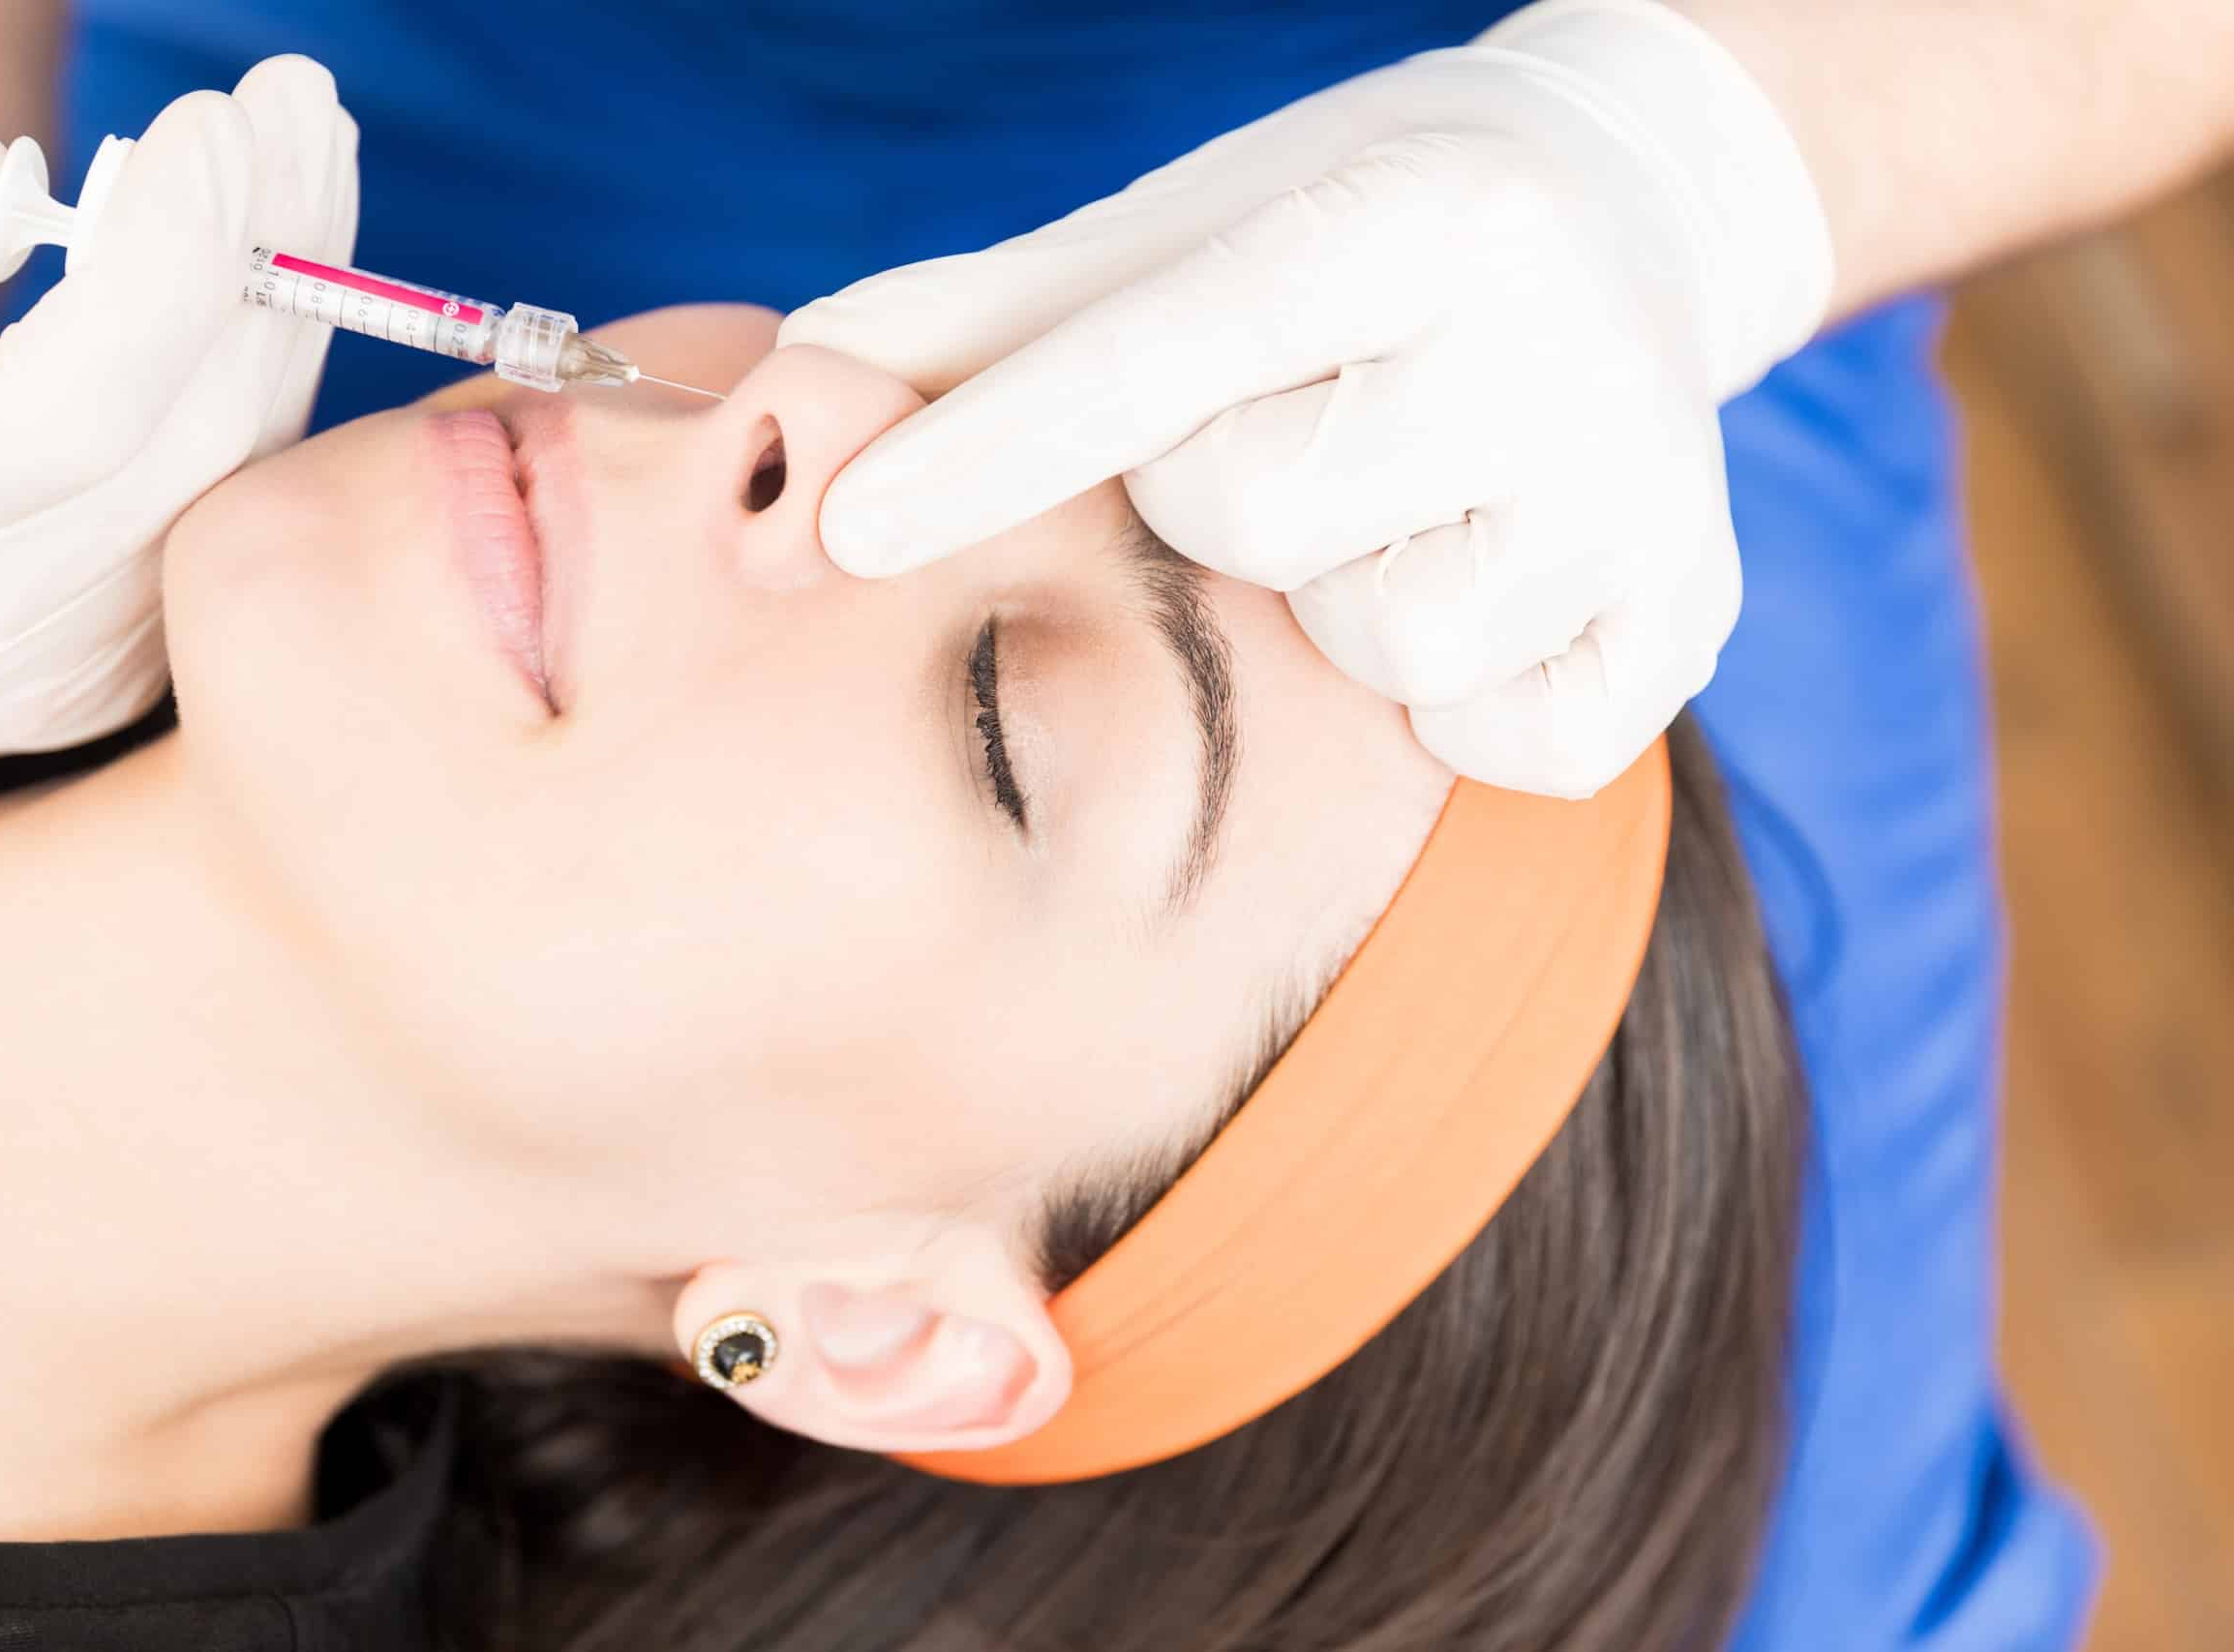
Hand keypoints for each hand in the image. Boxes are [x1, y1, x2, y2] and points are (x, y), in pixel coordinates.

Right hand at [0, 56, 357, 789]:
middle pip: (178, 445)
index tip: (216, 123)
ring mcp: (31, 681)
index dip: (165, 263)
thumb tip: (8, 182)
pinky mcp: (82, 687)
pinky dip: (253, 392)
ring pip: (223, 484)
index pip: (64, 411)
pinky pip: (211, 523)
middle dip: (256, 256)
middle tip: (296, 106)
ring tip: (302, 164)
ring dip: (281, 314)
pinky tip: (262, 285)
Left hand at [780, 0, 1831, 797]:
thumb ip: (1000, 308)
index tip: (845, 531)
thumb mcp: (1191, 226)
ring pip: (1384, 645)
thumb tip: (805, 370)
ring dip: (1339, 600)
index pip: (1163, 359)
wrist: (1633, 211)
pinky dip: (1459, 702)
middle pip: (1257, 521)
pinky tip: (1479, 582)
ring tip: (1394, 501)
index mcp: (1412, 215)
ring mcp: (1647, 492)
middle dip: (1216, 501)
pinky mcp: (1693, 613)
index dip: (992, 453)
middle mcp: (1557, 342)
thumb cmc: (1358, 232)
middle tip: (1293, 427)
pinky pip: (1507, 745)